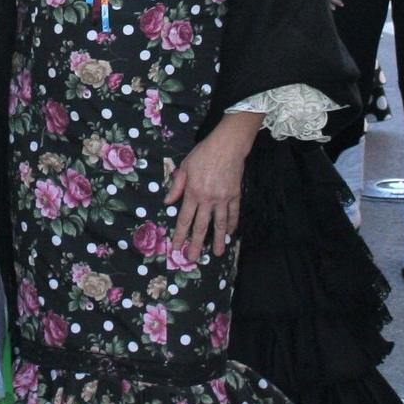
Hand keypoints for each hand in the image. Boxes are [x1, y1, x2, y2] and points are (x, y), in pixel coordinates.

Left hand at [163, 121, 253, 256]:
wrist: (228, 145)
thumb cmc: (203, 154)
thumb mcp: (184, 167)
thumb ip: (176, 186)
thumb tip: (167, 202)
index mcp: (193, 193)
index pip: (185, 219)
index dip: (180, 235)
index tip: (177, 248)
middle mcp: (207, 199)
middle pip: (201, 226)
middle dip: (196, 244)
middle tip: (193, 258)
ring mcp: (223, 199)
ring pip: (220, 224)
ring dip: (218, 240)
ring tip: (217, 253)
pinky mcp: (235, 195)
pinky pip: (234, 213)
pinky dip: (232, 224)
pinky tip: (230, 233)